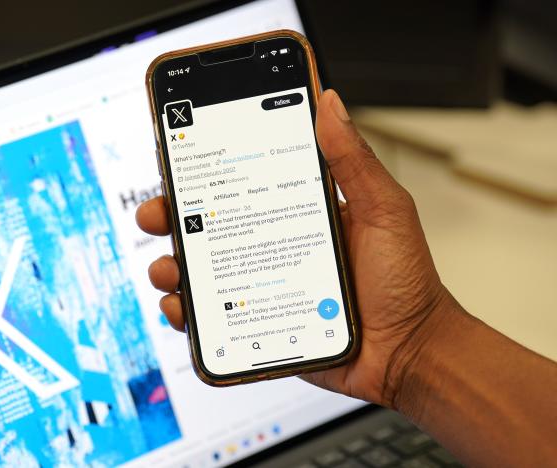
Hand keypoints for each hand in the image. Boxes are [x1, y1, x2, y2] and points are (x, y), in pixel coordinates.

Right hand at [135, 89, 457, 408]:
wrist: (410, 353)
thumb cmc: (405, 282)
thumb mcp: (384, 210)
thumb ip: (354, 161)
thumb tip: (330, 104)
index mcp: (295, 213)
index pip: (240, 185)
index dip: (203, 174)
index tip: (178, 160)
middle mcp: (271, 247)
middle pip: (207, 227)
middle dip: (170, 218)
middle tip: (157, 215)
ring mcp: (261, 287)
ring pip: (200, 273)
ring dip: (171, 266)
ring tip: (169, 269)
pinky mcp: (258, 324)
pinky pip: (211, 320)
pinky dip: (187, 315)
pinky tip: (183, 309)